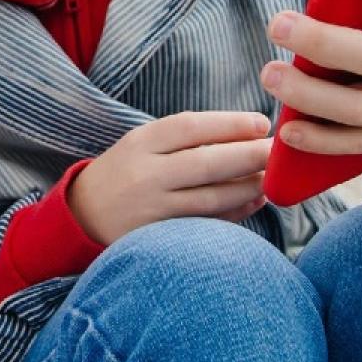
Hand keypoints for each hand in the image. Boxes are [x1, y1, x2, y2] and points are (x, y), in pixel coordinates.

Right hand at [66, 111, 272, 244]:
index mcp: (141, 142)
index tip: (261, 124)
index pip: (191, 127)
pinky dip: (235, 212)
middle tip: (277, 151)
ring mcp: (152, 209)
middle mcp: (145, 174)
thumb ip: (183, 138)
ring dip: (248, 187)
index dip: (230, 124)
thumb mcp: (141, 144)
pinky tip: (255, 201)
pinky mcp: (159, 237)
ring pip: (211, 198)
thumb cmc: (125, 172)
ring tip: (271, 178)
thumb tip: (244, 132)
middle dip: (249, 156)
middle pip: (206, 163)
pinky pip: (206, 224)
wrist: (83, 216)